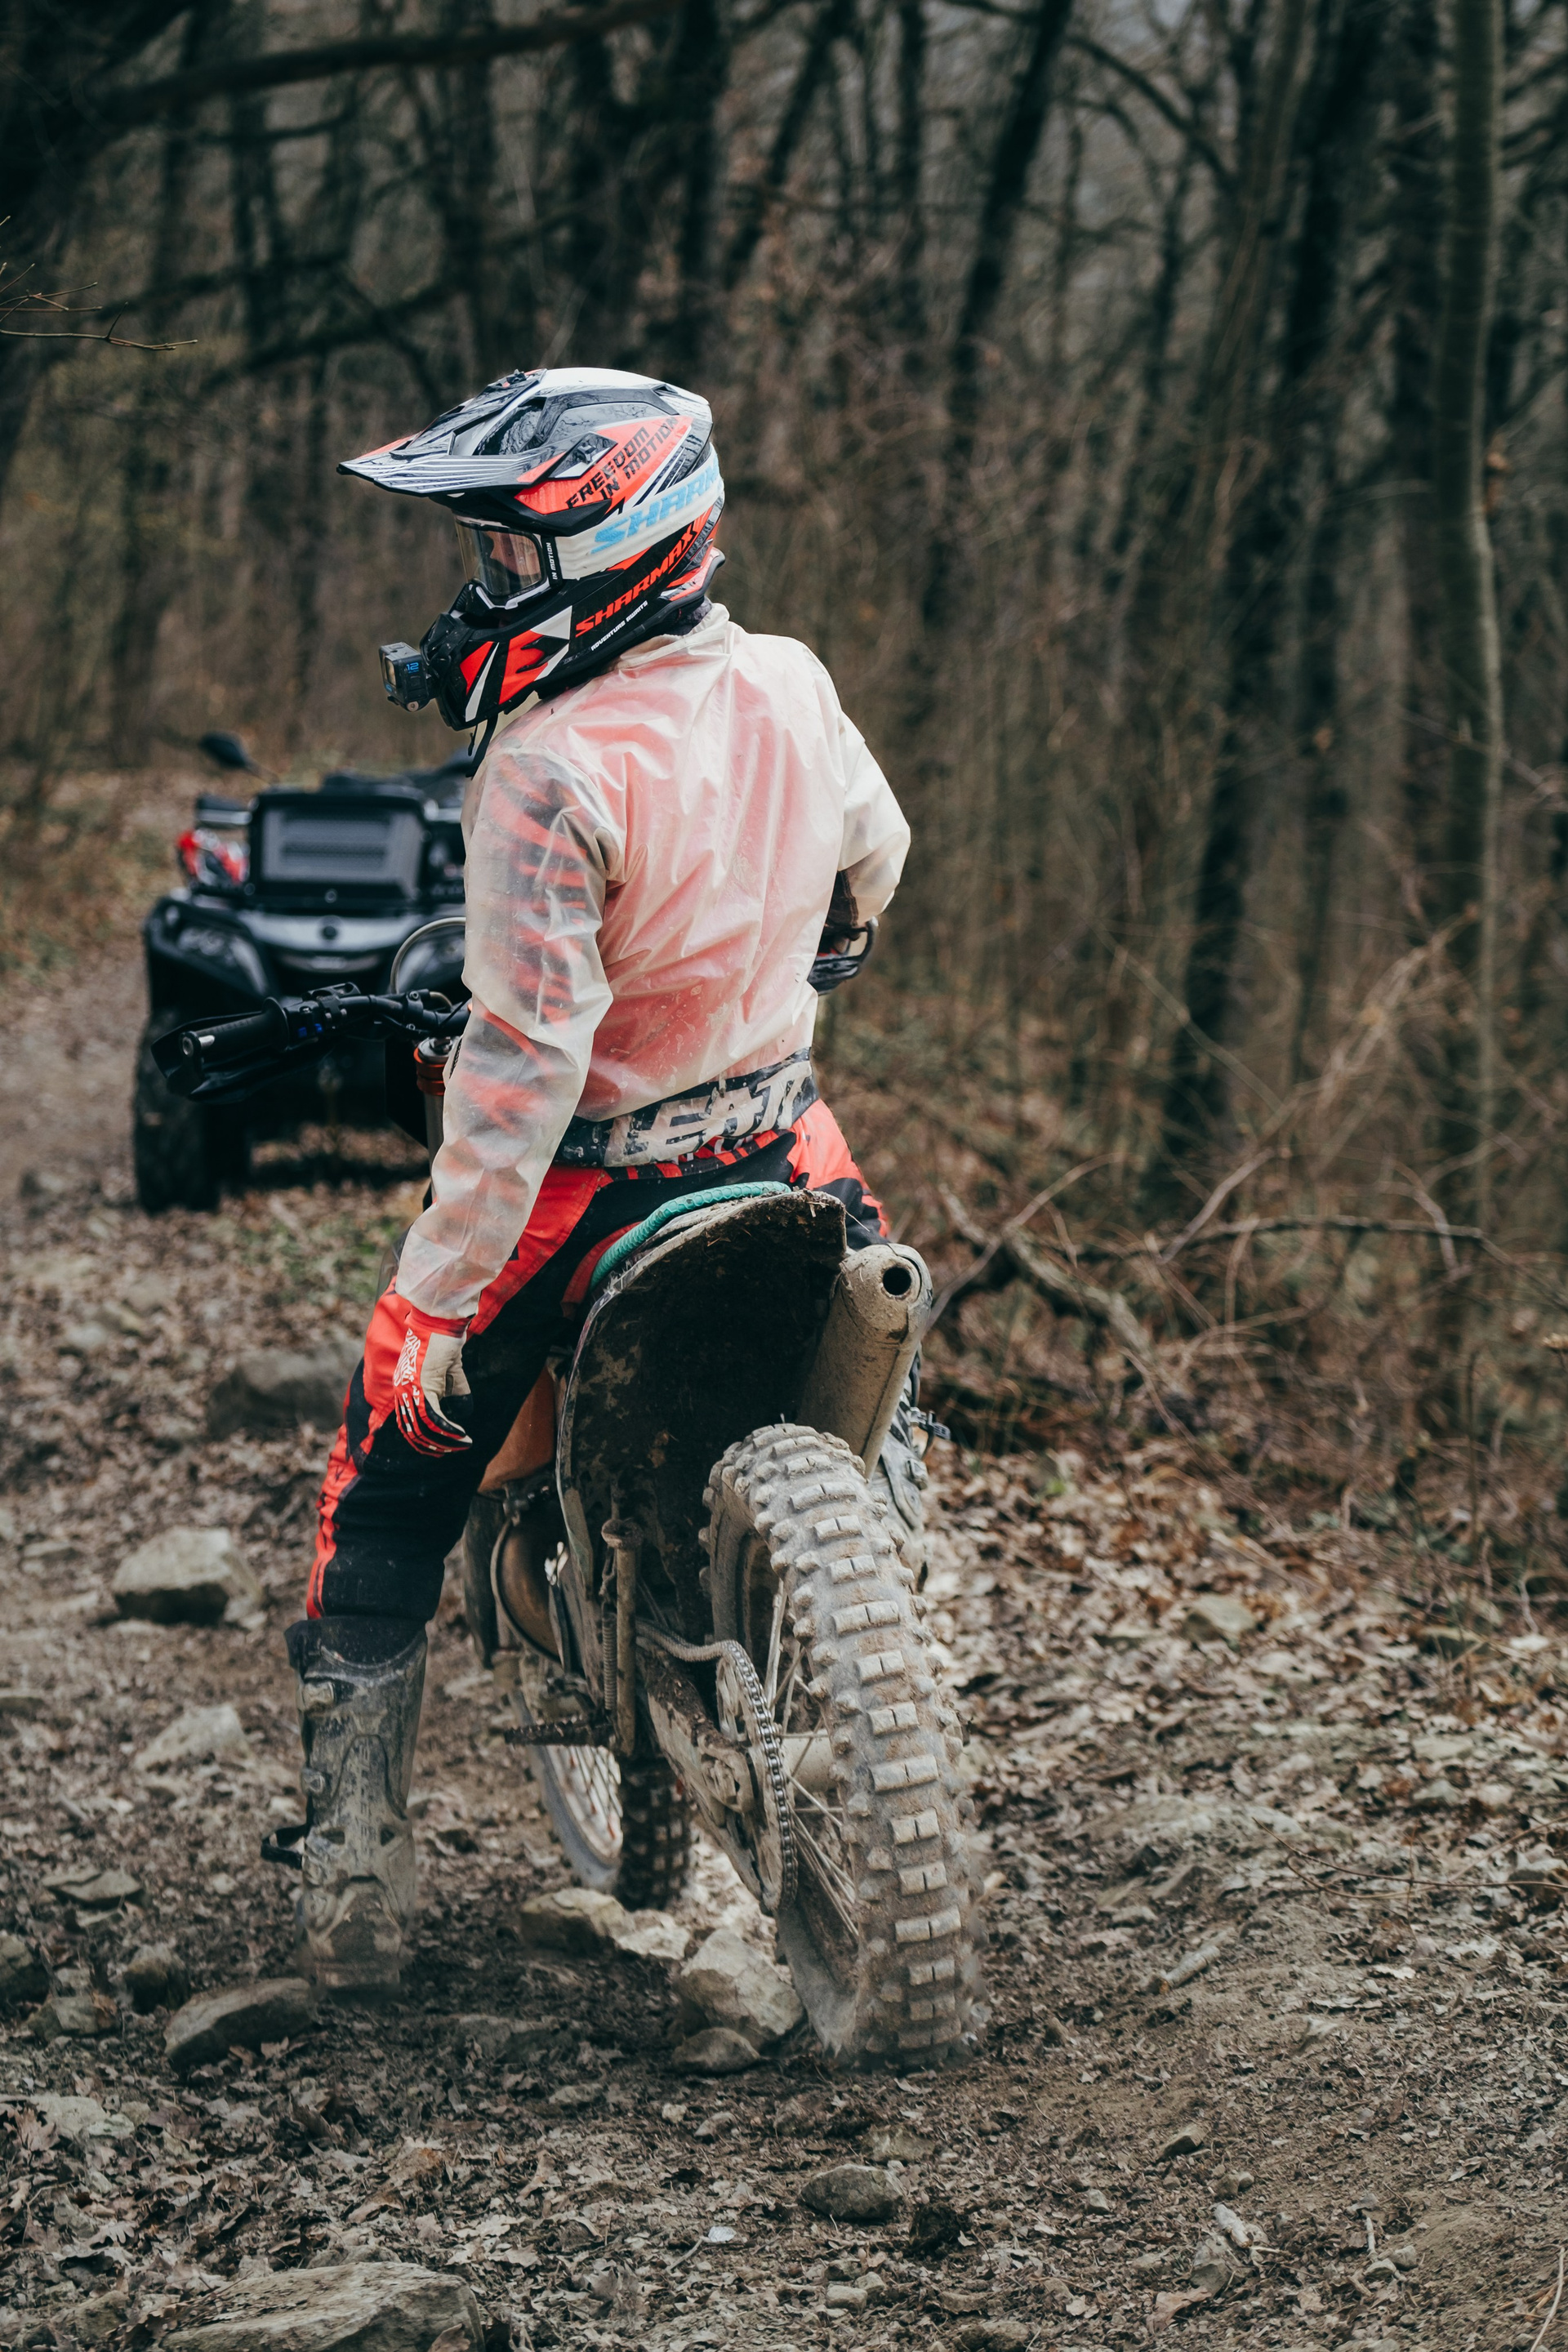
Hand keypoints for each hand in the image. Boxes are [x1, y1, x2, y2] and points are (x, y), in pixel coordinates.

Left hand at [392, 1309, 472, 1454]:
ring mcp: (410, 1389)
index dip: (422, 1439)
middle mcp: (402, 1391)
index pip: (406, 1422)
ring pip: (423, 1428)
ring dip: (444, 1441)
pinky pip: (434, 1417)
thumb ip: (455, 1392)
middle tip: (451, 1451)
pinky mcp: (423, 1386)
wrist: (440, 1320)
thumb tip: (464, 1413)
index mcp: (403, 1387)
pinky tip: (461, 1434)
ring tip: (462, 1444)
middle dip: (433, 1446)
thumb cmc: (444, 1340)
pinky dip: (449, 1430)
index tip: (440, 1447)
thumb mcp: (451, 1371)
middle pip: (412, 1431)